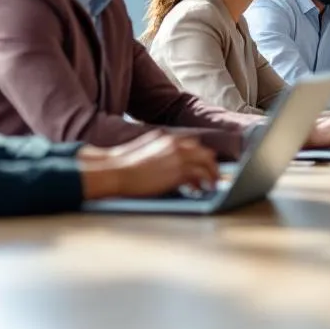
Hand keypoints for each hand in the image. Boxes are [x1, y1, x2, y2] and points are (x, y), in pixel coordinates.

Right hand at [81, 134, 218, 199]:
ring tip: (213, 184)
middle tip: (213, 175)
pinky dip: (203, 183)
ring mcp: (179, 157)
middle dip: (210, 164)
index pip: (194, 145)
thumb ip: (162, 151)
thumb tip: (171, 161)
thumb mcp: (147, 149)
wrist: (116, 170)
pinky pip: (199, 177)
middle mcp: (177, 144)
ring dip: (212, 175)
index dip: (201, 155)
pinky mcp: (178, 172)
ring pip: (207, 163)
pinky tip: (201, 190)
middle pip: (204, 152)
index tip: (204, 164)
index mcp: (169, 138)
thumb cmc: (125, 164)